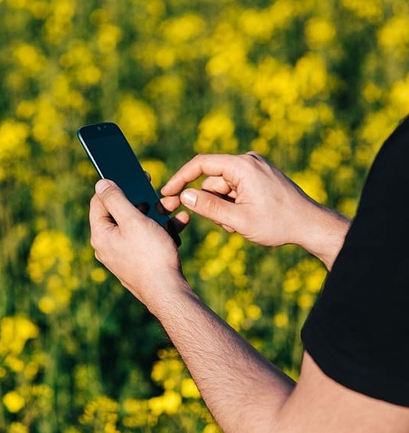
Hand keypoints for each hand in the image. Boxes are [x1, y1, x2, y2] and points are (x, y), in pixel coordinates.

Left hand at [89, 179, 189, 305]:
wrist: (169, 292)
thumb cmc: (150, 255)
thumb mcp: (133, 220)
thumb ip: (115, 199)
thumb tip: (101, 183)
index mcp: (101, 234)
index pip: (99, 201)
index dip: (115, 185)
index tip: (134, 176)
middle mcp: (107, 245)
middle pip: (121, 212)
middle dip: (143, 200)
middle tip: (159, 192)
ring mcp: (123, 254)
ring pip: (138, 224)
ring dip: (157, 213)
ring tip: (174, 206)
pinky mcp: (138, 261)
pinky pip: (147, 238)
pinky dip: (161, 228)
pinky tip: (179, 222)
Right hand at [160, 152, 349, 268]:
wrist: (311, 226)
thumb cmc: (278, 223)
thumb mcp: (238, 219)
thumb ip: (208, 207)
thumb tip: (184, 196)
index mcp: (242, 166)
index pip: (201, 165)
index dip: (180, 179)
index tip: (166, 193)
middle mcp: (248, 161)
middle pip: (211, 180)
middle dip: (209, 203)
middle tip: (216, 222)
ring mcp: (255, 169)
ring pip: (222, 188)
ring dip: (223, 208)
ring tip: (239, 225)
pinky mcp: (259, 178)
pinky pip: (234, 189)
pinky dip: (233, 205)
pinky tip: (245, 220)